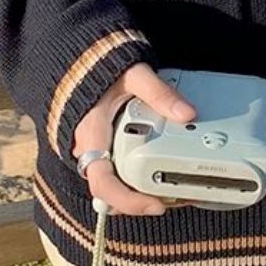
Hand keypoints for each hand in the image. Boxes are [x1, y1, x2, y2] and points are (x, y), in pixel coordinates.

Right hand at [72, 62, 199, 215]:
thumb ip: (158, 93)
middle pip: (111, 192)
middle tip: (175, 198)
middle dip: (141, 200)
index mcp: (92, 136)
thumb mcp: (133, 75)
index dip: (129, 201)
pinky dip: (134, 176)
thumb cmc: (101, 69)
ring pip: (113, 184)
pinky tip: (158, 170)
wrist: (79, 60)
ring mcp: (94, 150)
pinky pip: (114, 170)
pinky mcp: (101, 147)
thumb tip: (186, 113)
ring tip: (172, 188)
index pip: (103, 183)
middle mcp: (88, 149)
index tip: (157, 205)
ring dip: (138, 191)